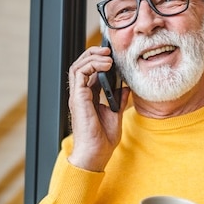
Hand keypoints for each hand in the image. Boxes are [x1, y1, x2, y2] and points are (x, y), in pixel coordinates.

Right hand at [67, 45, 129, 171]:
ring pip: (78, 66)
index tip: (113, 56)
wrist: (96, 154)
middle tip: (108, 49)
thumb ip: (119, 99)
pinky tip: (106, 65)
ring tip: (107, 55)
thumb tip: (126, 87)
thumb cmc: (103, 139)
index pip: (90, 72)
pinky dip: (92, 65)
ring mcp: (78, 96)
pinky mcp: (78, 98)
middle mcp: (81, 94)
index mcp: (89, 97)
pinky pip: (80, 73)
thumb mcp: (116, 114)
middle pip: (81, 65)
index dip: (100, 61)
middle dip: (93, 53)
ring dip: (93, 56)